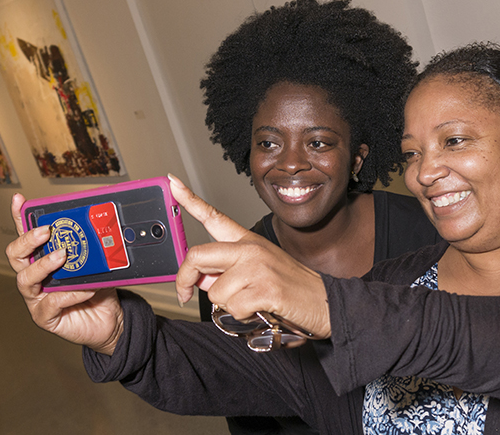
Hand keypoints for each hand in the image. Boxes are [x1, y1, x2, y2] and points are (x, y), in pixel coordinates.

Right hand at [6, 193, 123, 354]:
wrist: (112, 319)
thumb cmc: (100, 289)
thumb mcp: (99, 263)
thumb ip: (94, 248)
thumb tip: (102, 224)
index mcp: (44, 259)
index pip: (28, 236)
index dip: (20, 217)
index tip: (20, 200)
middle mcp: (35, 277)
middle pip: (15, 255)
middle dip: (27, 240)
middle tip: (47, 231)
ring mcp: (37, 297)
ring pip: (25, 279)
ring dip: (43, 265)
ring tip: (62, 256)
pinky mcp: (45, 317)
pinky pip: (51, 303)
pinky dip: (69, 293)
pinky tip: (84, 288)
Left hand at [169, 174, 331, 338]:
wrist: (328, 302)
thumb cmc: (292, 289)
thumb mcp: (258, 273)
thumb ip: (226, 273)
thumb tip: (200, 280)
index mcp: (247, 241)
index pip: (213, 216)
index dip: (188, 199)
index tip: (171, 182)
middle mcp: (250, 248)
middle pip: (198, 255)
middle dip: (185, 279)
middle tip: (186, 294)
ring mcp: (258, 267)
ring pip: (215, 292)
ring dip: (227, 306)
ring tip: (251, 303)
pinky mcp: (265, 288)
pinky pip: (232, 308)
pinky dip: (242, 318)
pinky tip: (260, 310)